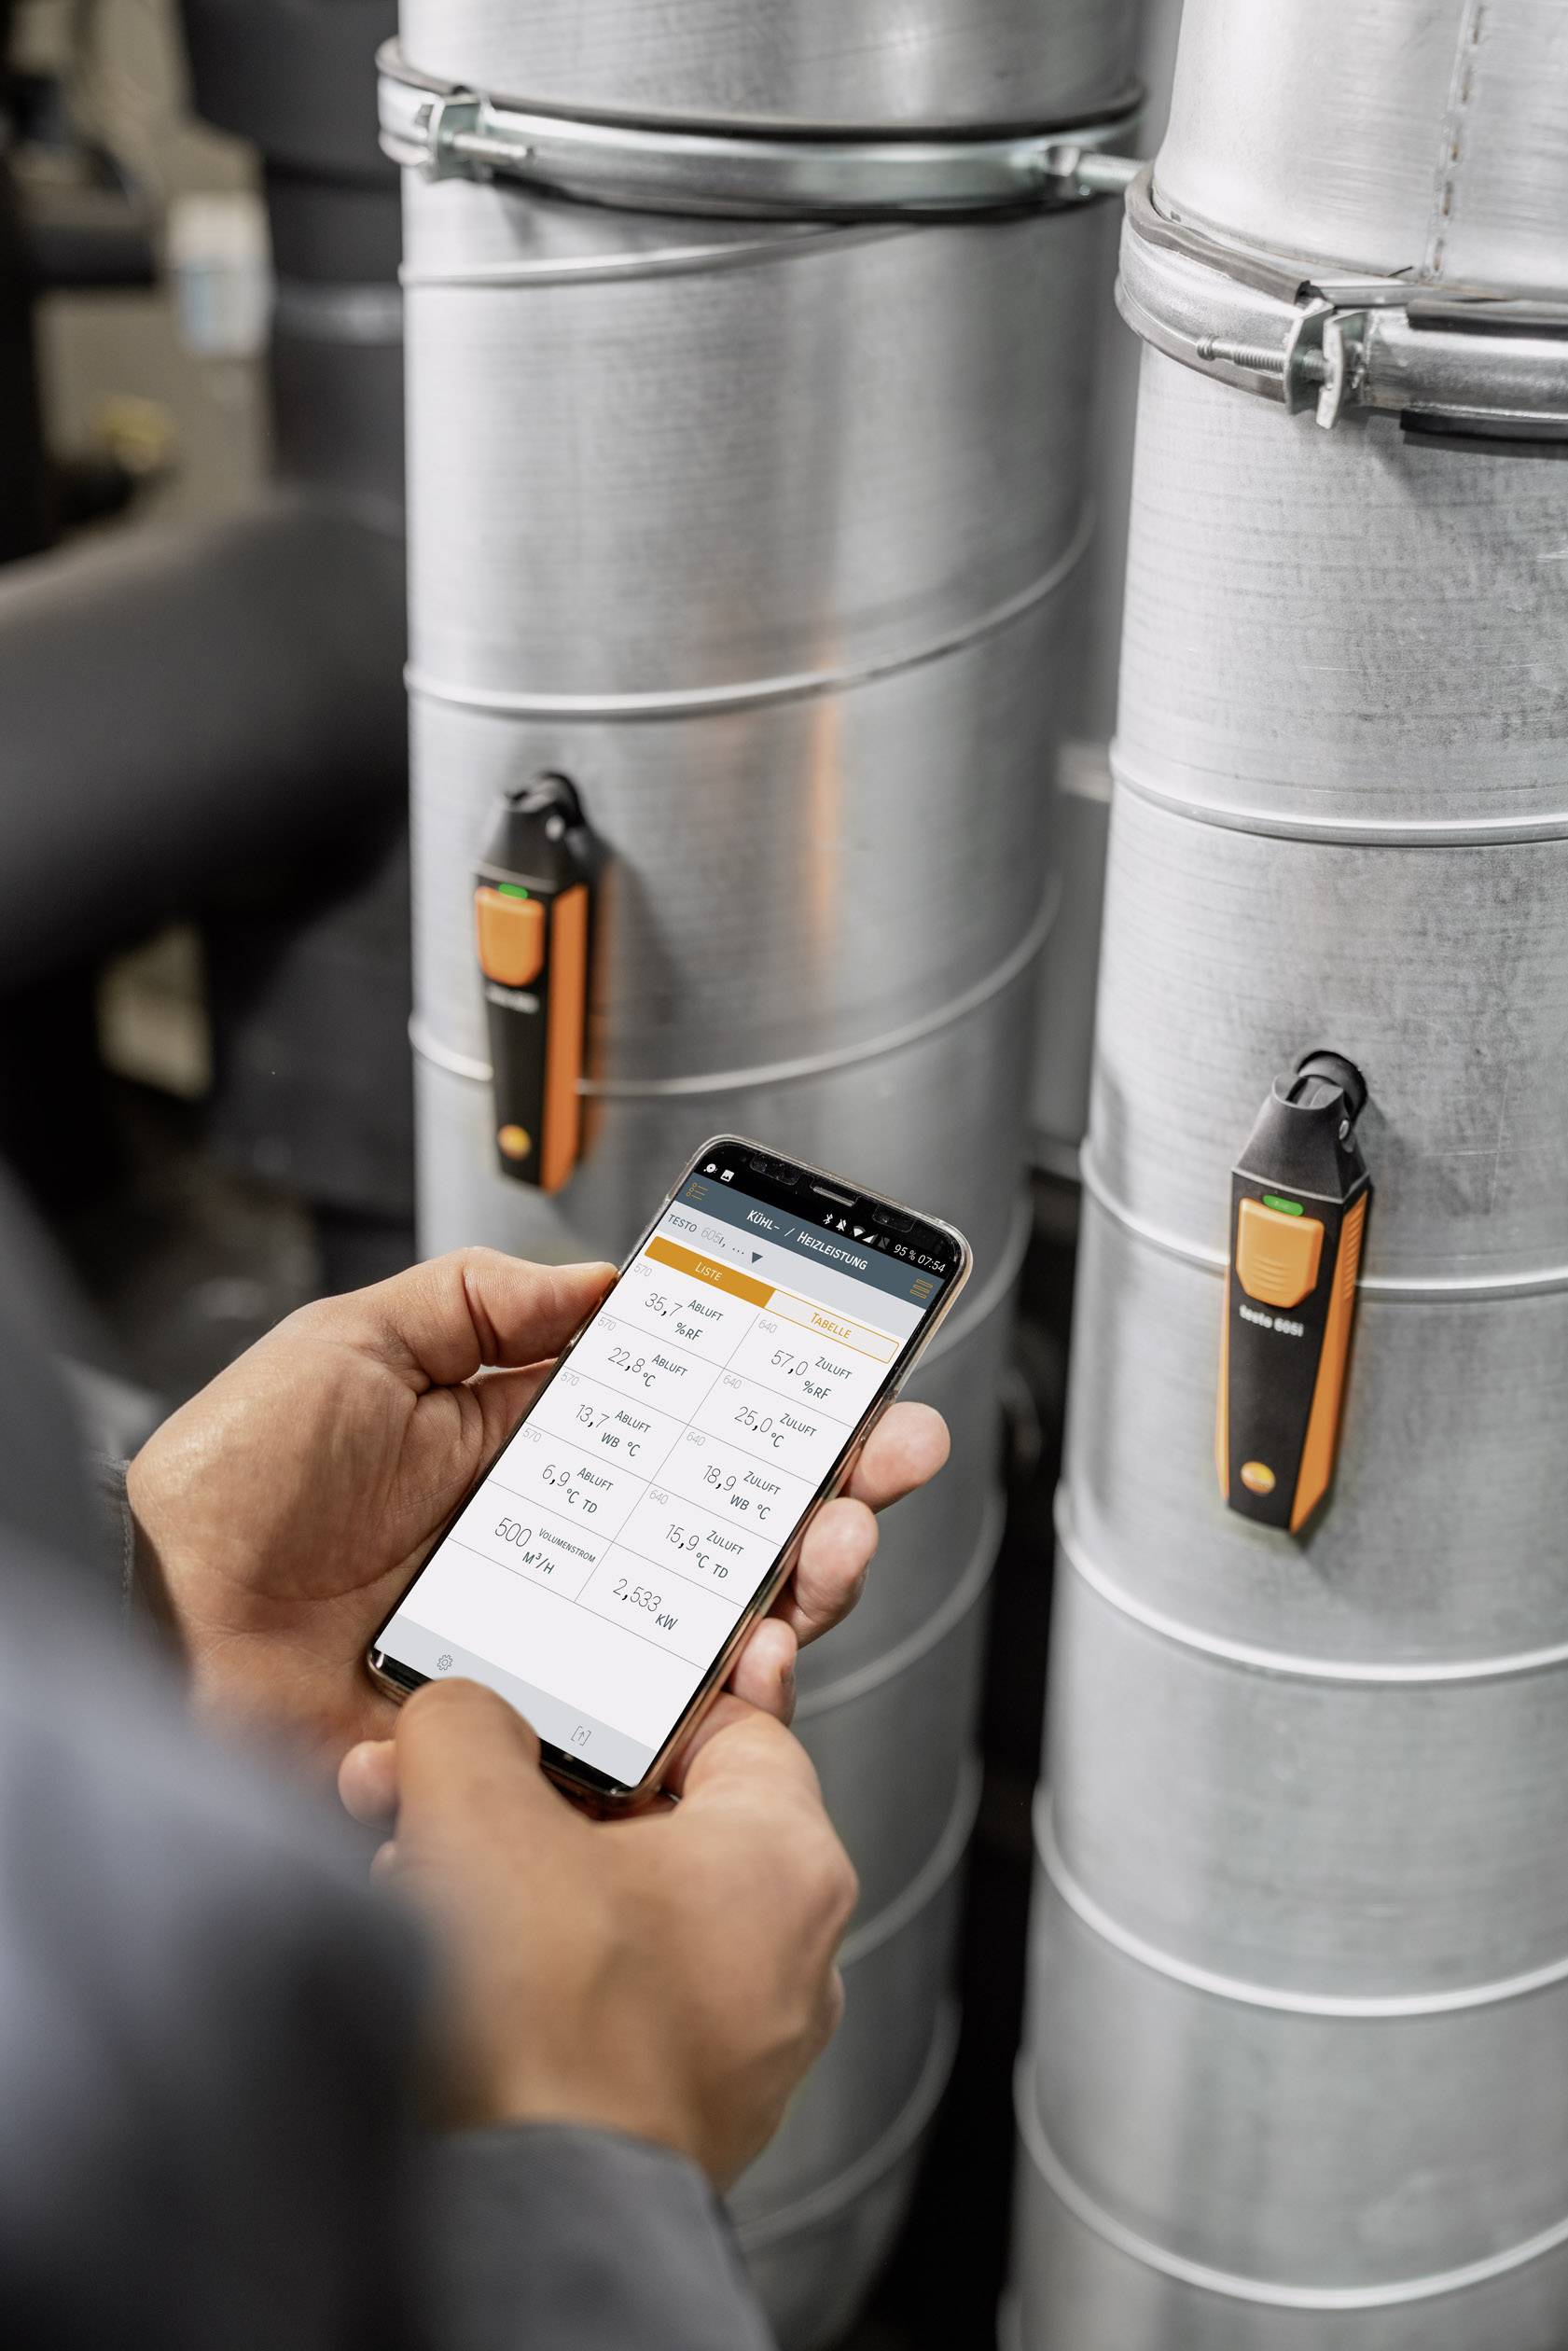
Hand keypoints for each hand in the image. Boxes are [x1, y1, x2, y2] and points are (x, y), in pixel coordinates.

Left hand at [127, 1248, 948, 1769]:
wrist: (162, 1630)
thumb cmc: (233, 1493)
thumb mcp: (352, 1347)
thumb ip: (478, 1302)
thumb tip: (603, 1279)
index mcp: (530, 1463)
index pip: (688, 1439)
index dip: (780, 1417)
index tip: (859, 1386)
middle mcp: (563, 1564)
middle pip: (733, 1541)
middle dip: (835, 1500)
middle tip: (888, 1466)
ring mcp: (557, 1657)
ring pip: (719, 1640)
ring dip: (800, 1596)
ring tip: (830, 1553)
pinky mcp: (533, 1745)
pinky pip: (651, 1743)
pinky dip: (719, 1712)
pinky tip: (745, 1662)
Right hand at [342, 1679, 857, 2188]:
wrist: (520, 2216)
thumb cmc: (543, 2030)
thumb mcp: (479, 1811)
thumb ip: (470, 1726)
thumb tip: (459, 1715)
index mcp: (787, 1863)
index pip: (734, 1726)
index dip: (640, 1689)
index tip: (576, 1675)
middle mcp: (783, 1955)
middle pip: (650, 1817)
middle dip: (527, 1786)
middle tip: (446, 1764)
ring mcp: (732, 2043)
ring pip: (610, 1907)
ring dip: (503, 1867)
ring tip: (402, 1847)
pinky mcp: (666, 2107)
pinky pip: (596, 1993)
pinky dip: (520, 1956)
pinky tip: (429, 1935)